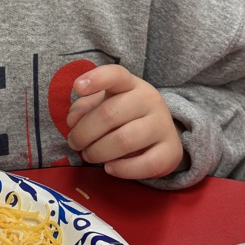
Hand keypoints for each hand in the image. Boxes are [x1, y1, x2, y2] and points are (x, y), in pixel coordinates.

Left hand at [65, 65, 183, 178]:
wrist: (163, 138)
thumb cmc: (126, 118)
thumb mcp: (105, 105)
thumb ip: (85, 108)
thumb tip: (73, 120)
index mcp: (131, 84)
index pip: (116, 75)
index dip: (96, 79)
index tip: (77, 87)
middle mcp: (150, 100)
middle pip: (109, 114)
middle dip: (84, 132)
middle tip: (74, 143)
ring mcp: (163, 125)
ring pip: (124, 140)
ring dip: (98, 152)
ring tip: (88, 156)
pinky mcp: (171, 151)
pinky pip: (144, 164)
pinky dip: (121, 169)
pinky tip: (109, 168)